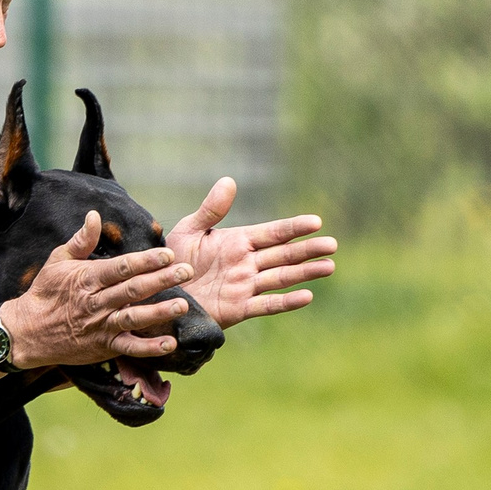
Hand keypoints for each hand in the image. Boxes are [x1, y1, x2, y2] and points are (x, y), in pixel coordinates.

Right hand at [3, 212, 193, 369]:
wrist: (27, 332)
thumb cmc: (45, 292)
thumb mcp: (57, 261)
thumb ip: (81, 240)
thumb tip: (95, 215)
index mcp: (87, 279)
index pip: (121, 268)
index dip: (145, 261)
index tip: (167, 254)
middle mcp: (96, 303)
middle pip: (132, 290)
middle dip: (161, 280)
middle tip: (187, 271)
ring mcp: (100, 326)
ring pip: (133, 318)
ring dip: (159, 312)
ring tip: (182, 305)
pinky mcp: (103, 347)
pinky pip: (129, 348)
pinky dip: (148, 348)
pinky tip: (169, 343)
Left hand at [165, 178, 336, 328]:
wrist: (157, 294)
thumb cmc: (170, 261)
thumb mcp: (188, 231)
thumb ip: (211, 210)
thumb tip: (230, 181)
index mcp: (237, 242)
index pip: (272, 233)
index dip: (294, 228)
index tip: (316, 222)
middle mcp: (246, 264)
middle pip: (284, 255)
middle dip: (308, 250)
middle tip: (332, 245)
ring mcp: (244, 286)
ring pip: (281, 278)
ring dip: (305, 273)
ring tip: (329, 266)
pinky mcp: (238, 309)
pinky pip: (266, 304)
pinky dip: (286, 301)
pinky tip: (307, 295)